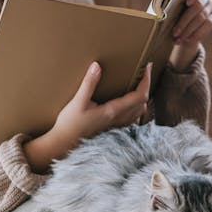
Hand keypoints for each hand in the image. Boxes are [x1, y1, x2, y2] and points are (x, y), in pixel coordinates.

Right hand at [23, 62, 150, 172]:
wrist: (63, 145)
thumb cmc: (69, 125)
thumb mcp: (77, 102)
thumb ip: (88, 83)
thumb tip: (97, 66)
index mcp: (113, 111)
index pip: (139, 95)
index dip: (147, 80)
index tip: (148, 67)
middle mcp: (119, 119)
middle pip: (143, 102)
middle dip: (147, 86)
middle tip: (145, 72)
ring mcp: (117, 126)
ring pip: (139, 111)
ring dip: (142, 97)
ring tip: (138, 84)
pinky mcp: (112, 130)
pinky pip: (132, 118)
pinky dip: (136, 108)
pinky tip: (128, 103)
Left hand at [169, 0, 211, 70]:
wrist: (181, 22)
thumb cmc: (171, 8)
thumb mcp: (168, 3)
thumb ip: (167, 1)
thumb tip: (159, 11)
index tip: (187, 2)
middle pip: (198, 6)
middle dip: (185, 21)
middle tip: (174, 32)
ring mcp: (211, 6)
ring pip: (202, 18)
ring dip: (188, 30)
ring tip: (177, 38)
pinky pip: (207, 27)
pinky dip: (195, 34)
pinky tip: (186, 40)